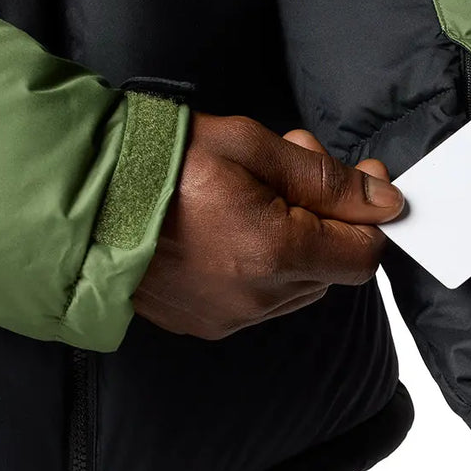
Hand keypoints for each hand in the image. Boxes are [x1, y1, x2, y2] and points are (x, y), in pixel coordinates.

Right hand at [133, 113, 401, 338]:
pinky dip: (263, 265)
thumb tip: (384, 202)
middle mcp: (257, 298)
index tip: (364, 181)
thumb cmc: (165, 162)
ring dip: (297, 241)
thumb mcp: (254, 147)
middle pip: (332, 268)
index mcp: (275, 252)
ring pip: (298, 284)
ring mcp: (228, 317)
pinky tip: (233, 228)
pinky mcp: (205, 323)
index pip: (363, 255)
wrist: (85, 196)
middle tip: (294, 169)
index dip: (370, 216)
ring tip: (257, 194)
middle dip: (328, 218)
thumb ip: (327, 180)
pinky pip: (260, 299)